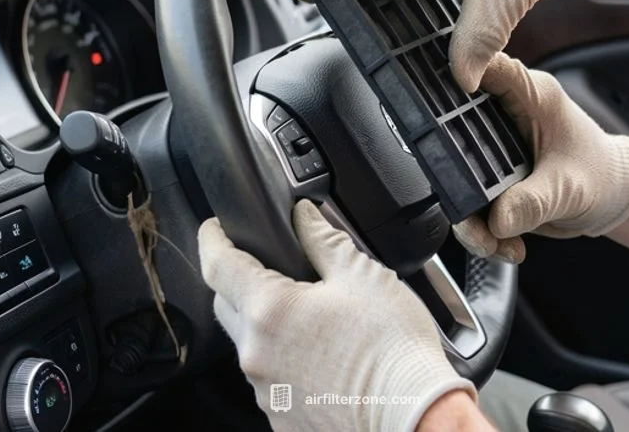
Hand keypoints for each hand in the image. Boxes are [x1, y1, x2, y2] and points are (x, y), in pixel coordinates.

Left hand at [198, 200, 474, 431]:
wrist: (415, 419)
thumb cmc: (393, 352)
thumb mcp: (363, 276)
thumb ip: (323, 239)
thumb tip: (303, 217)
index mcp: (269, 309)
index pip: (217, 264)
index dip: (212, 238)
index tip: (214, 228)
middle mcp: (256, 353)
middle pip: (227, 305)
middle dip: (240, 283)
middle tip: (272, 270)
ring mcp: (265, 391)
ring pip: (251, 346)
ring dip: (269, 327)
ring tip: (314, 320)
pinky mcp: (280, 418)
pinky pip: (270, 380)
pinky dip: (286, 363)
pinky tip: (322, 357)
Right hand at [453, 54, 628, 260]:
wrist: (611, 198)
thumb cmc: (601, 174)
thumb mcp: (570, 188)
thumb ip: (534, 201)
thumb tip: (497, 218)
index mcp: (530, 95)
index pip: (485, 68)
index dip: (457, 77)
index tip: (441, 112)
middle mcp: (502, 115)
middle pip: (451, 128)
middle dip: (455, 179)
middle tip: (470, 216)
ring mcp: (491, 146)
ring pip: (455, 175)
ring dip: (469, 218)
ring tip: (492, 241)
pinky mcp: (487, 176)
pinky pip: (468, 202)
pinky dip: (481, 230)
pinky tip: (504, 243)